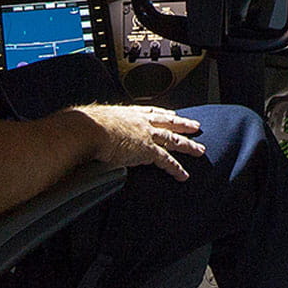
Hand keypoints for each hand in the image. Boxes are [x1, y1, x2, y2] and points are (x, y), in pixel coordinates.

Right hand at [74, 104, 206, 180]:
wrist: (89, 130)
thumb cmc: (86, 126)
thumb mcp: (96, 122)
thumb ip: (100, 128)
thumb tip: (90, 133)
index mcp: (129, 113)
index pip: (152, 112)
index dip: (164, 114)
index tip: (173, 114)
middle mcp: (140, 122)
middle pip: (168, 123)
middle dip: (183, 125)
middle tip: (196, 126)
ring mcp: (146, 135)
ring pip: (174, 140)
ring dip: (188, 146)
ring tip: (200, 150)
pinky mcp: (147, 150)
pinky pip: (166, 161)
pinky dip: (176, 169)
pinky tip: (183, 175)